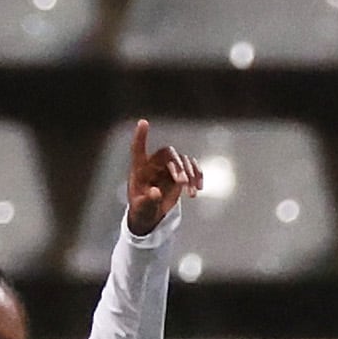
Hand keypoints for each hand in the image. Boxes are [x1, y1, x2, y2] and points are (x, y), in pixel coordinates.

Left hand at [123, 120, 205, 236]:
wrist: (151, 216)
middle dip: (178, 166)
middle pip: (168, 154)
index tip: (143, 122)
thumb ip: (148, 201)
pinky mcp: (180, 173)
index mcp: (139, 169)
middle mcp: (154, 164)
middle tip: (183, 182)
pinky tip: (199, 188)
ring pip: (183, 160)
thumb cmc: (141, 210)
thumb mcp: (141, 209)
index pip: (138, 149)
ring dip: (190, 173)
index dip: (140, 136)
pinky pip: (192, 168)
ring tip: (191, 192)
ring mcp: (168, 167)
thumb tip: (155, 193)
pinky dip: (197, 176)